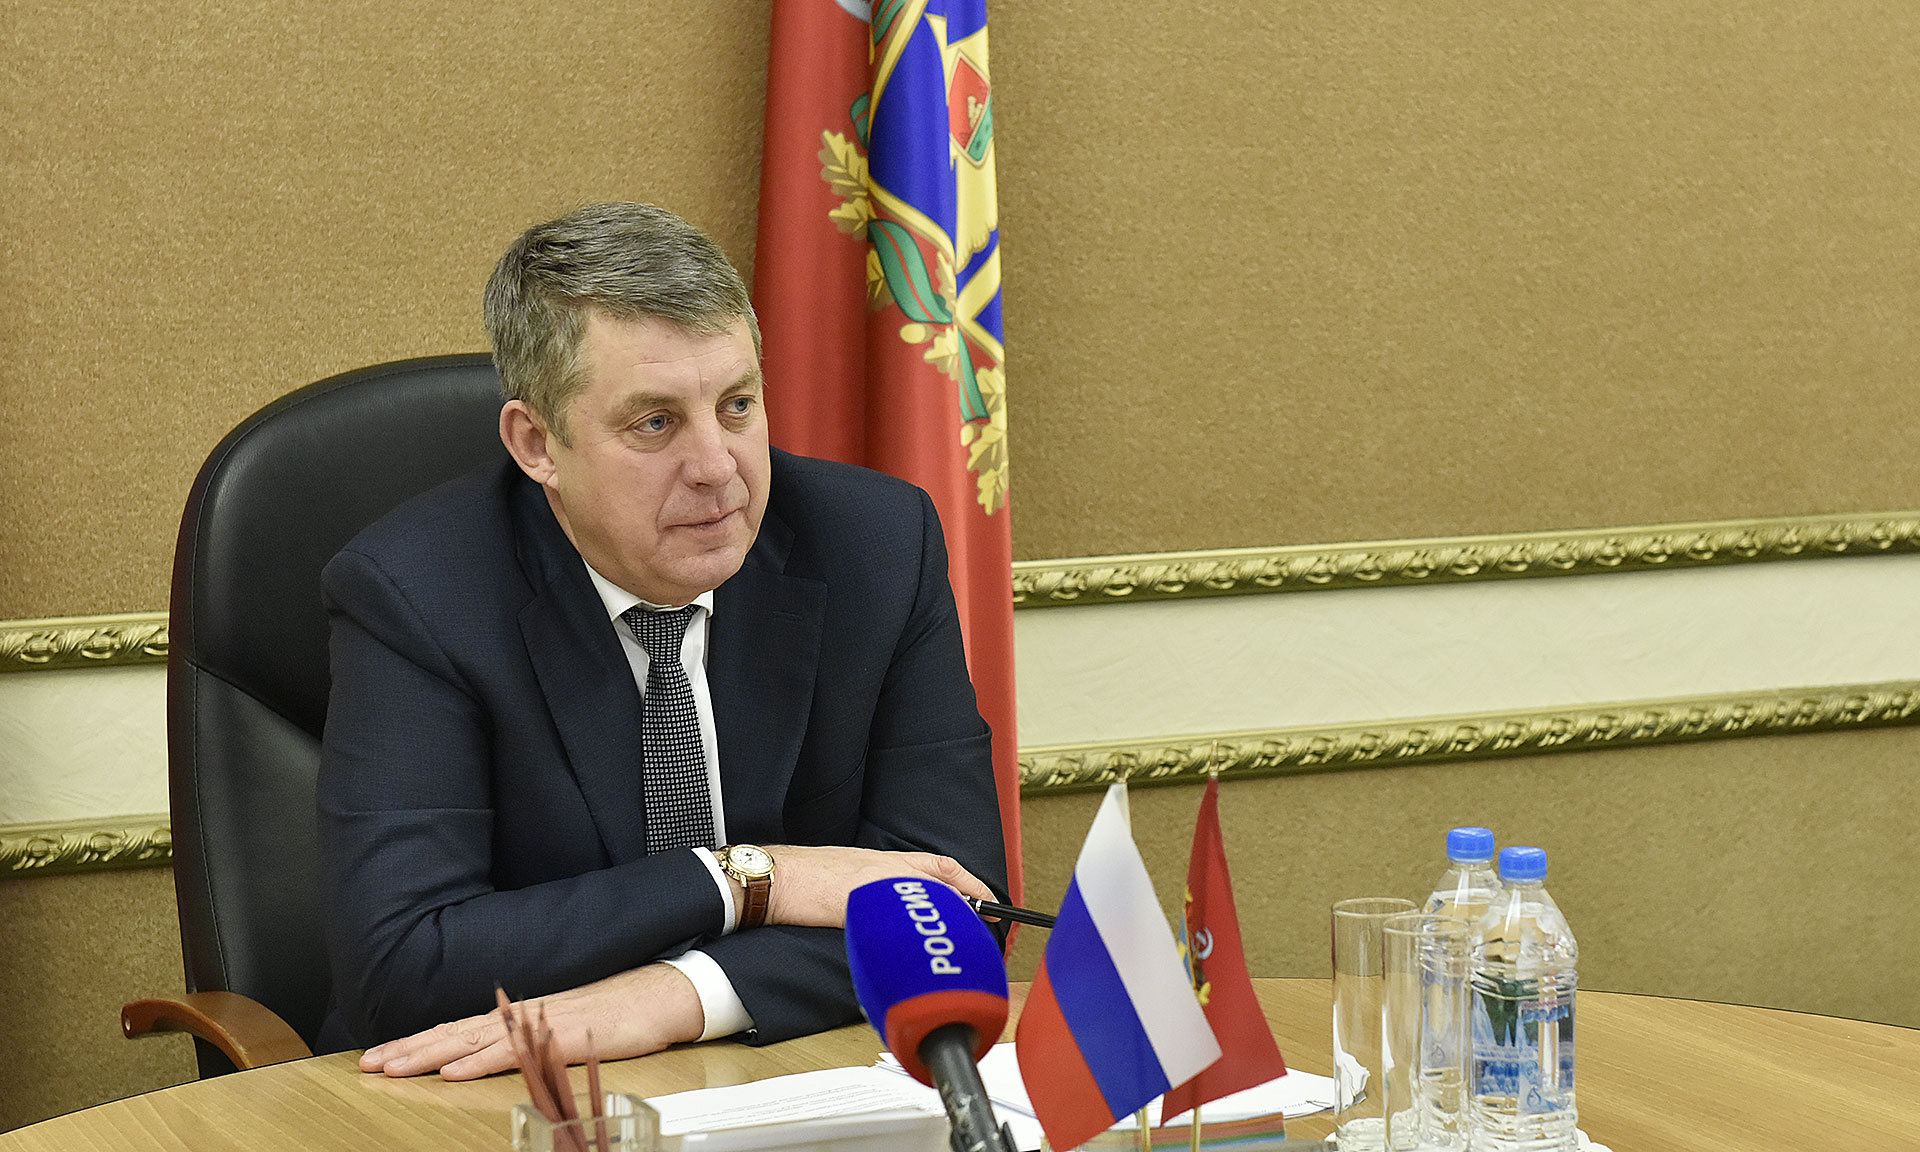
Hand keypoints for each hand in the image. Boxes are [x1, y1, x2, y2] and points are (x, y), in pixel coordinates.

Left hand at [357, 963, 704, 1080]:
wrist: (666, 992)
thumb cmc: (624, 1012)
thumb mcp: (570, 1027)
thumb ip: (534, 1039)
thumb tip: (500, 1054)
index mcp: (523, 1014)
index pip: (459, 1028)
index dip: (419, 1042)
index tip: (382, 1055)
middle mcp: (524, 1015)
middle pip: (455, 1033)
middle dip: (408, 1049)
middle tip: (367, 1065)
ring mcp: (541, 1024)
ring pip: (473, 1041)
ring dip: (428, 1056)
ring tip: (392, 1069)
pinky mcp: (562, 1037)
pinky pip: (513, 1053)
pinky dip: (478, 1064)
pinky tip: (451, 1073)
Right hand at [760, 844, 994, 927]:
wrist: (772, 879)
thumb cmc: (803, 878)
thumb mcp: (849, 871)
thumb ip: (876, 884)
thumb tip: (894, 905)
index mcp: (882, 861)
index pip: (937, 865)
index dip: (968, 881)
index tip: (989, 898)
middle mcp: (883, 870)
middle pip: (941, 880)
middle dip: (970, 899)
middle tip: (992, 917)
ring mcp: (873, 887)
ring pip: (926, 896)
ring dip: (951, 914)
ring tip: (970, 932)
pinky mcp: (859, 907)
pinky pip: (900, 919)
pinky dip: (921, 931)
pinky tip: (930, 944)